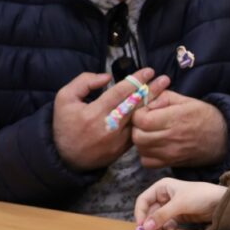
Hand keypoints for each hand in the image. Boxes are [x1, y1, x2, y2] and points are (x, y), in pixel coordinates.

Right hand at [53, 68, 170, 171]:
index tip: (148, 71)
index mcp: (94, 112)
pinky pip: (138, 131)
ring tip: (165, 91)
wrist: (65, 158)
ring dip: (153, 104)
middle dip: (152, 90)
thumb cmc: (65, 125)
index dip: (136, 80)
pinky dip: (148, 120)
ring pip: (140, 118)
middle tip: (165, 79)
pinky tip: (156, 110)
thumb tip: (107, 77)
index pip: (120, 92)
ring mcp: (118, 140)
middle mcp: (109, 126)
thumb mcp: (64, 98)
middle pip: (135, 104)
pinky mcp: (123, 149)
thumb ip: (84, 82)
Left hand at [131, 92, 227, 168]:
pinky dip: (146, 154)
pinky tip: (153, 145)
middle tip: (145, 121)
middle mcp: (171, 138)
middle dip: (137, 127)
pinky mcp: (170, 163)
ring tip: (150, 132)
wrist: (222, 137)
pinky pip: (147, 162)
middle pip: (137, 136)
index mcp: (174, 119)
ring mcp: (170, 153)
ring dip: (140, 140)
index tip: (145, 110)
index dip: (139, 113)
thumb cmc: (204, 115)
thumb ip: (163, 97)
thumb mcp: (185, 99)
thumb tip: (145, 101)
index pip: (141, 119)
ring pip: (140, 149)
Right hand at [134, 177, 227, 229]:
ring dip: (158, 229)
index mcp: (161, 187)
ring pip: (157, 220)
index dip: (140, 213)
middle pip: (149, 213)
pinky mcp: (178, 215)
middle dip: (150, 224)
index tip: (141, 226)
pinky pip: (167, 224)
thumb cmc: (200, 196)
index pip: (143, 200)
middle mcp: (164, 196)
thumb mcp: (179, 204)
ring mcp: (171, 206)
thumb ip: (162, 215)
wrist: (220, 202)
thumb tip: (145, 227)